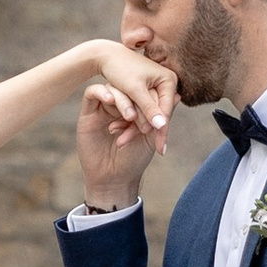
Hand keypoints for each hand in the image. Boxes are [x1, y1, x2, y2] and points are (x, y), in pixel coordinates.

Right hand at [74, 38, 173, 201]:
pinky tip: (111, 102)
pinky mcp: (88, 112)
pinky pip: (92, 92)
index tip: (158, 116)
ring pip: (113, 88)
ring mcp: (103, 108)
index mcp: (135, 109)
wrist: (113, 179)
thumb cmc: (134, 160)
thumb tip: (178, 96)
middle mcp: (119, 106)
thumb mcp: (152, 136)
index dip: (153, 100)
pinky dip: (102, 93)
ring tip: (130, 118)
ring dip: (123, 101)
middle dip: (139, 101)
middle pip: (129, 87)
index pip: (144, 92)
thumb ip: (162, 117)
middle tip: (143, 119)